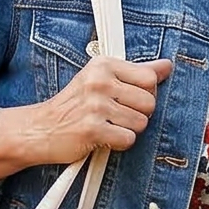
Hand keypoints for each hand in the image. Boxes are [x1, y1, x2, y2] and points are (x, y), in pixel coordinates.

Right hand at [30, 56, 172, 161]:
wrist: (41, 129)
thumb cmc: (74, 106)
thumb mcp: (101, 79)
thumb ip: (136, 72)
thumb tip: (167, 66)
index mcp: (103, 65)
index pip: (150, 78)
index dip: (145, 93)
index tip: (127, 98)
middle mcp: (99, 82)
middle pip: (150, 102)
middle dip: (138, 114)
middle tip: (116, 116)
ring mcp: (96, 106)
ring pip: (141, 123)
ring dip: (128, 130)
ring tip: (108, 126)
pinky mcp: (93, 129)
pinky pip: (128, 139)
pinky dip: (119, 143)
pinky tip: (103, 137)